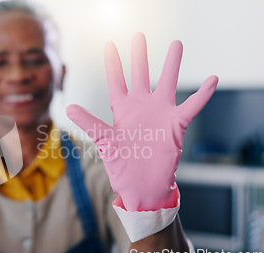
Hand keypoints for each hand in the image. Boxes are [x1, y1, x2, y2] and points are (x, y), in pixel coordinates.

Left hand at [67, 33, 217, 210]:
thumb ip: (90, 123)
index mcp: (122, 110)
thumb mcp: (104, 142)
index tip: (110, 45)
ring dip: (172, 65)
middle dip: (140, 56)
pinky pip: (191, 106)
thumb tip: (70, 108)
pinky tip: (213, 80)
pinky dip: (202, 94)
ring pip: (167, 83)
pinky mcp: (175, 124)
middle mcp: (141, 107)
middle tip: (139, 36)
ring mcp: (159, 113)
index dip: (113, 64)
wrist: (141, 185)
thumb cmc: (121, 166)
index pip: (116, 81)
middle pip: (141, 75)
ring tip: (176, 44)